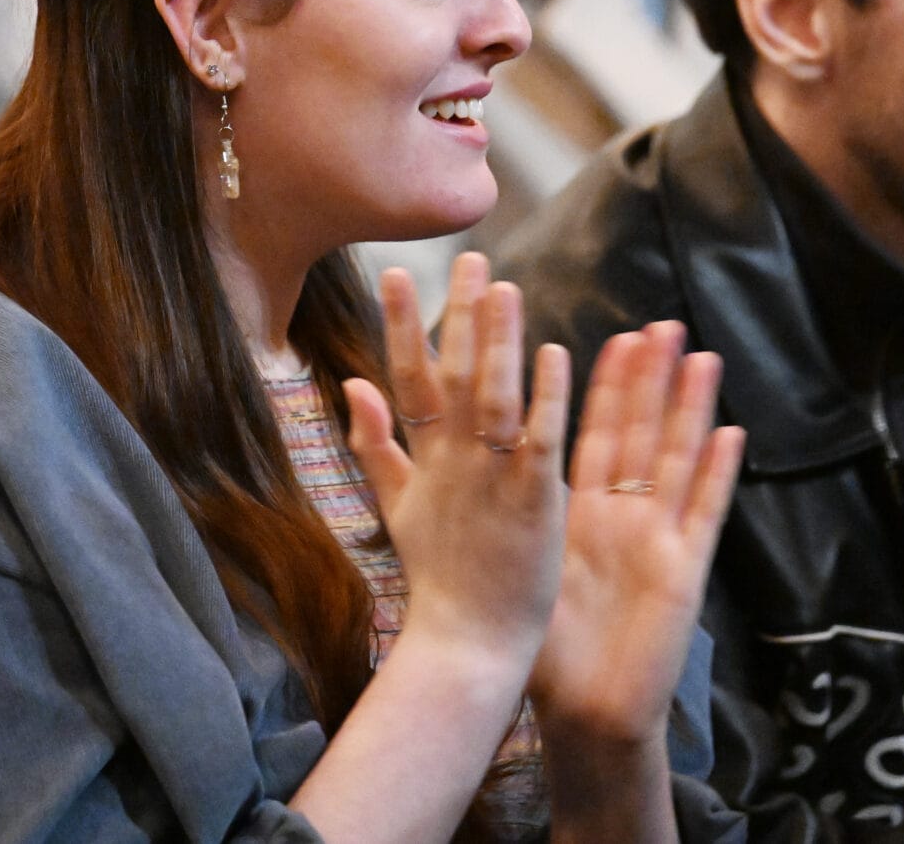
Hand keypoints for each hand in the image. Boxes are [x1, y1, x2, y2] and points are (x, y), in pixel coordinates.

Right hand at [344, 256, 568, 678]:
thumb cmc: (439, 577)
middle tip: (471, 258)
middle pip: (455, 375)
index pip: (407, 379)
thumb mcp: (396, 506)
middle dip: (461, 315)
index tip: (395, 273)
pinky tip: (553, 354)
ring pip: (494, 398)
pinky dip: (545, 398)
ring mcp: (493, 481)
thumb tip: (349, 383)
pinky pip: (540, 441)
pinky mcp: (535, 503)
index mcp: (424, 460)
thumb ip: (375, 443)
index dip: (400, 325)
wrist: (466, 646)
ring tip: (505, 287)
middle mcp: (454, 463)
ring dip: (499, 342)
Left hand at [530, 322, 743, 748]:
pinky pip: (704, 513)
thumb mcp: (521, 572)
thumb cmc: (548, 652)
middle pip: (642, 435)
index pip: (597, 437)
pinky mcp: (683, 571)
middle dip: (653, 381)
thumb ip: (500, 517)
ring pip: (678, 460)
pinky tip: (733, 434)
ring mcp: (659, 539)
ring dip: (691, 409)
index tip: (614, 337)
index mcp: (584, 515)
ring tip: (702, 357)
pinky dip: (719, 474)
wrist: (586, 714)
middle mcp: (625, 518)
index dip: (608, 389)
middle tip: (662, 324)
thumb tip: (461, 472)